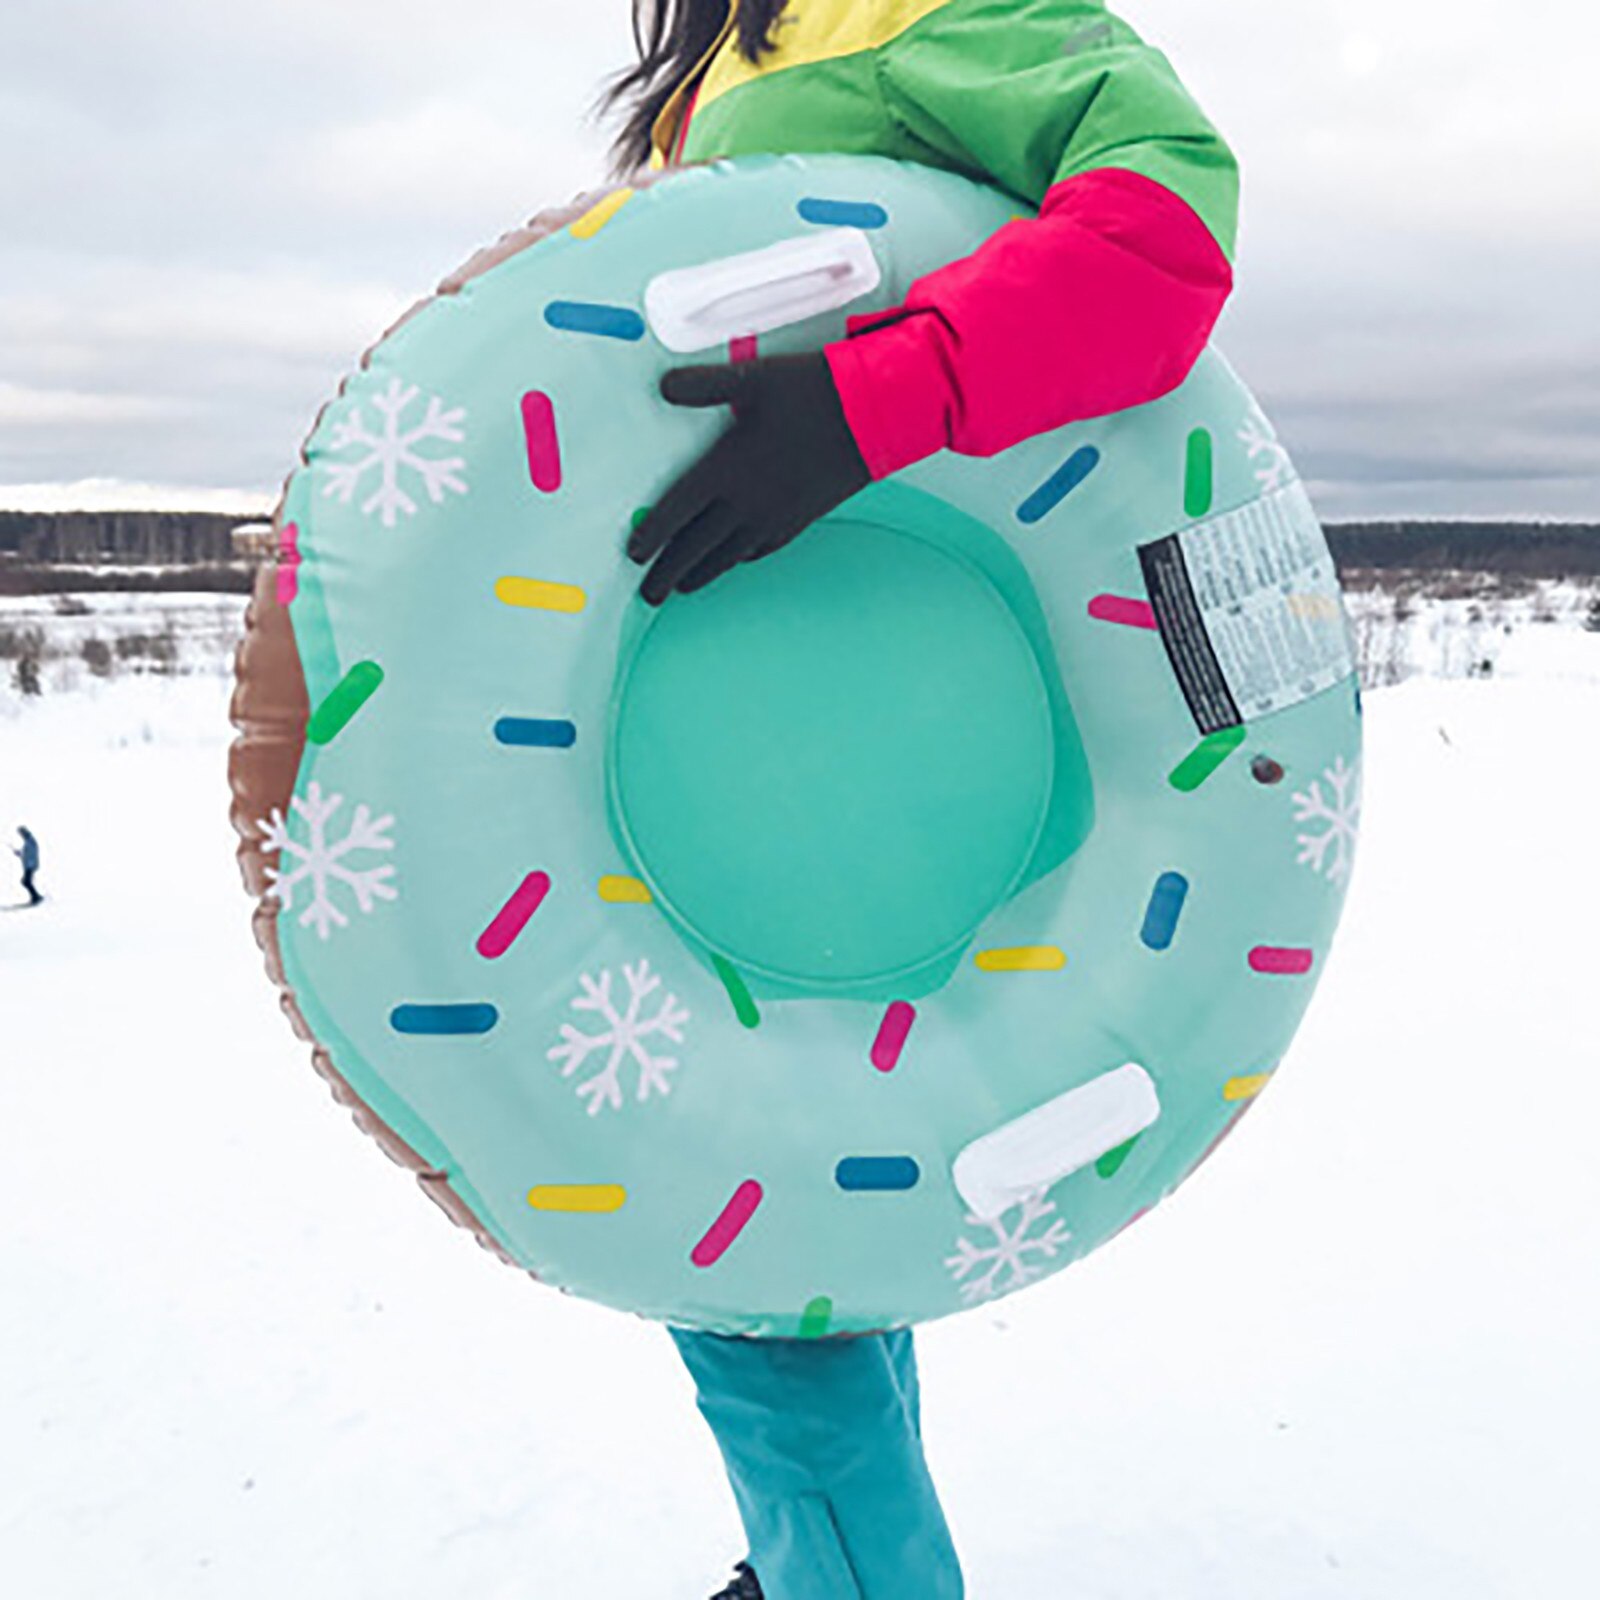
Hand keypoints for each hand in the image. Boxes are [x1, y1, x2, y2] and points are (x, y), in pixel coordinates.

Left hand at [628, 352, 869, 605]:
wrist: (872, 416)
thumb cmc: (813, 394)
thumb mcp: (752, 377)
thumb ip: (703, 384)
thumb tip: (664, 388)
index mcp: (727, 470)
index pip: (677, 512)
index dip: (652, 536)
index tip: (634, 555)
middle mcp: (747, 501)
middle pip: (696, 547)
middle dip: (669, 572)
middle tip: (649, 592)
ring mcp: (775, 515)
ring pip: (728, 555)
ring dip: (701, 574)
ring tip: (682, 587)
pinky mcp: (799, 517)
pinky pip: (761, 548)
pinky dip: (740, 559)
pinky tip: (735, 561)